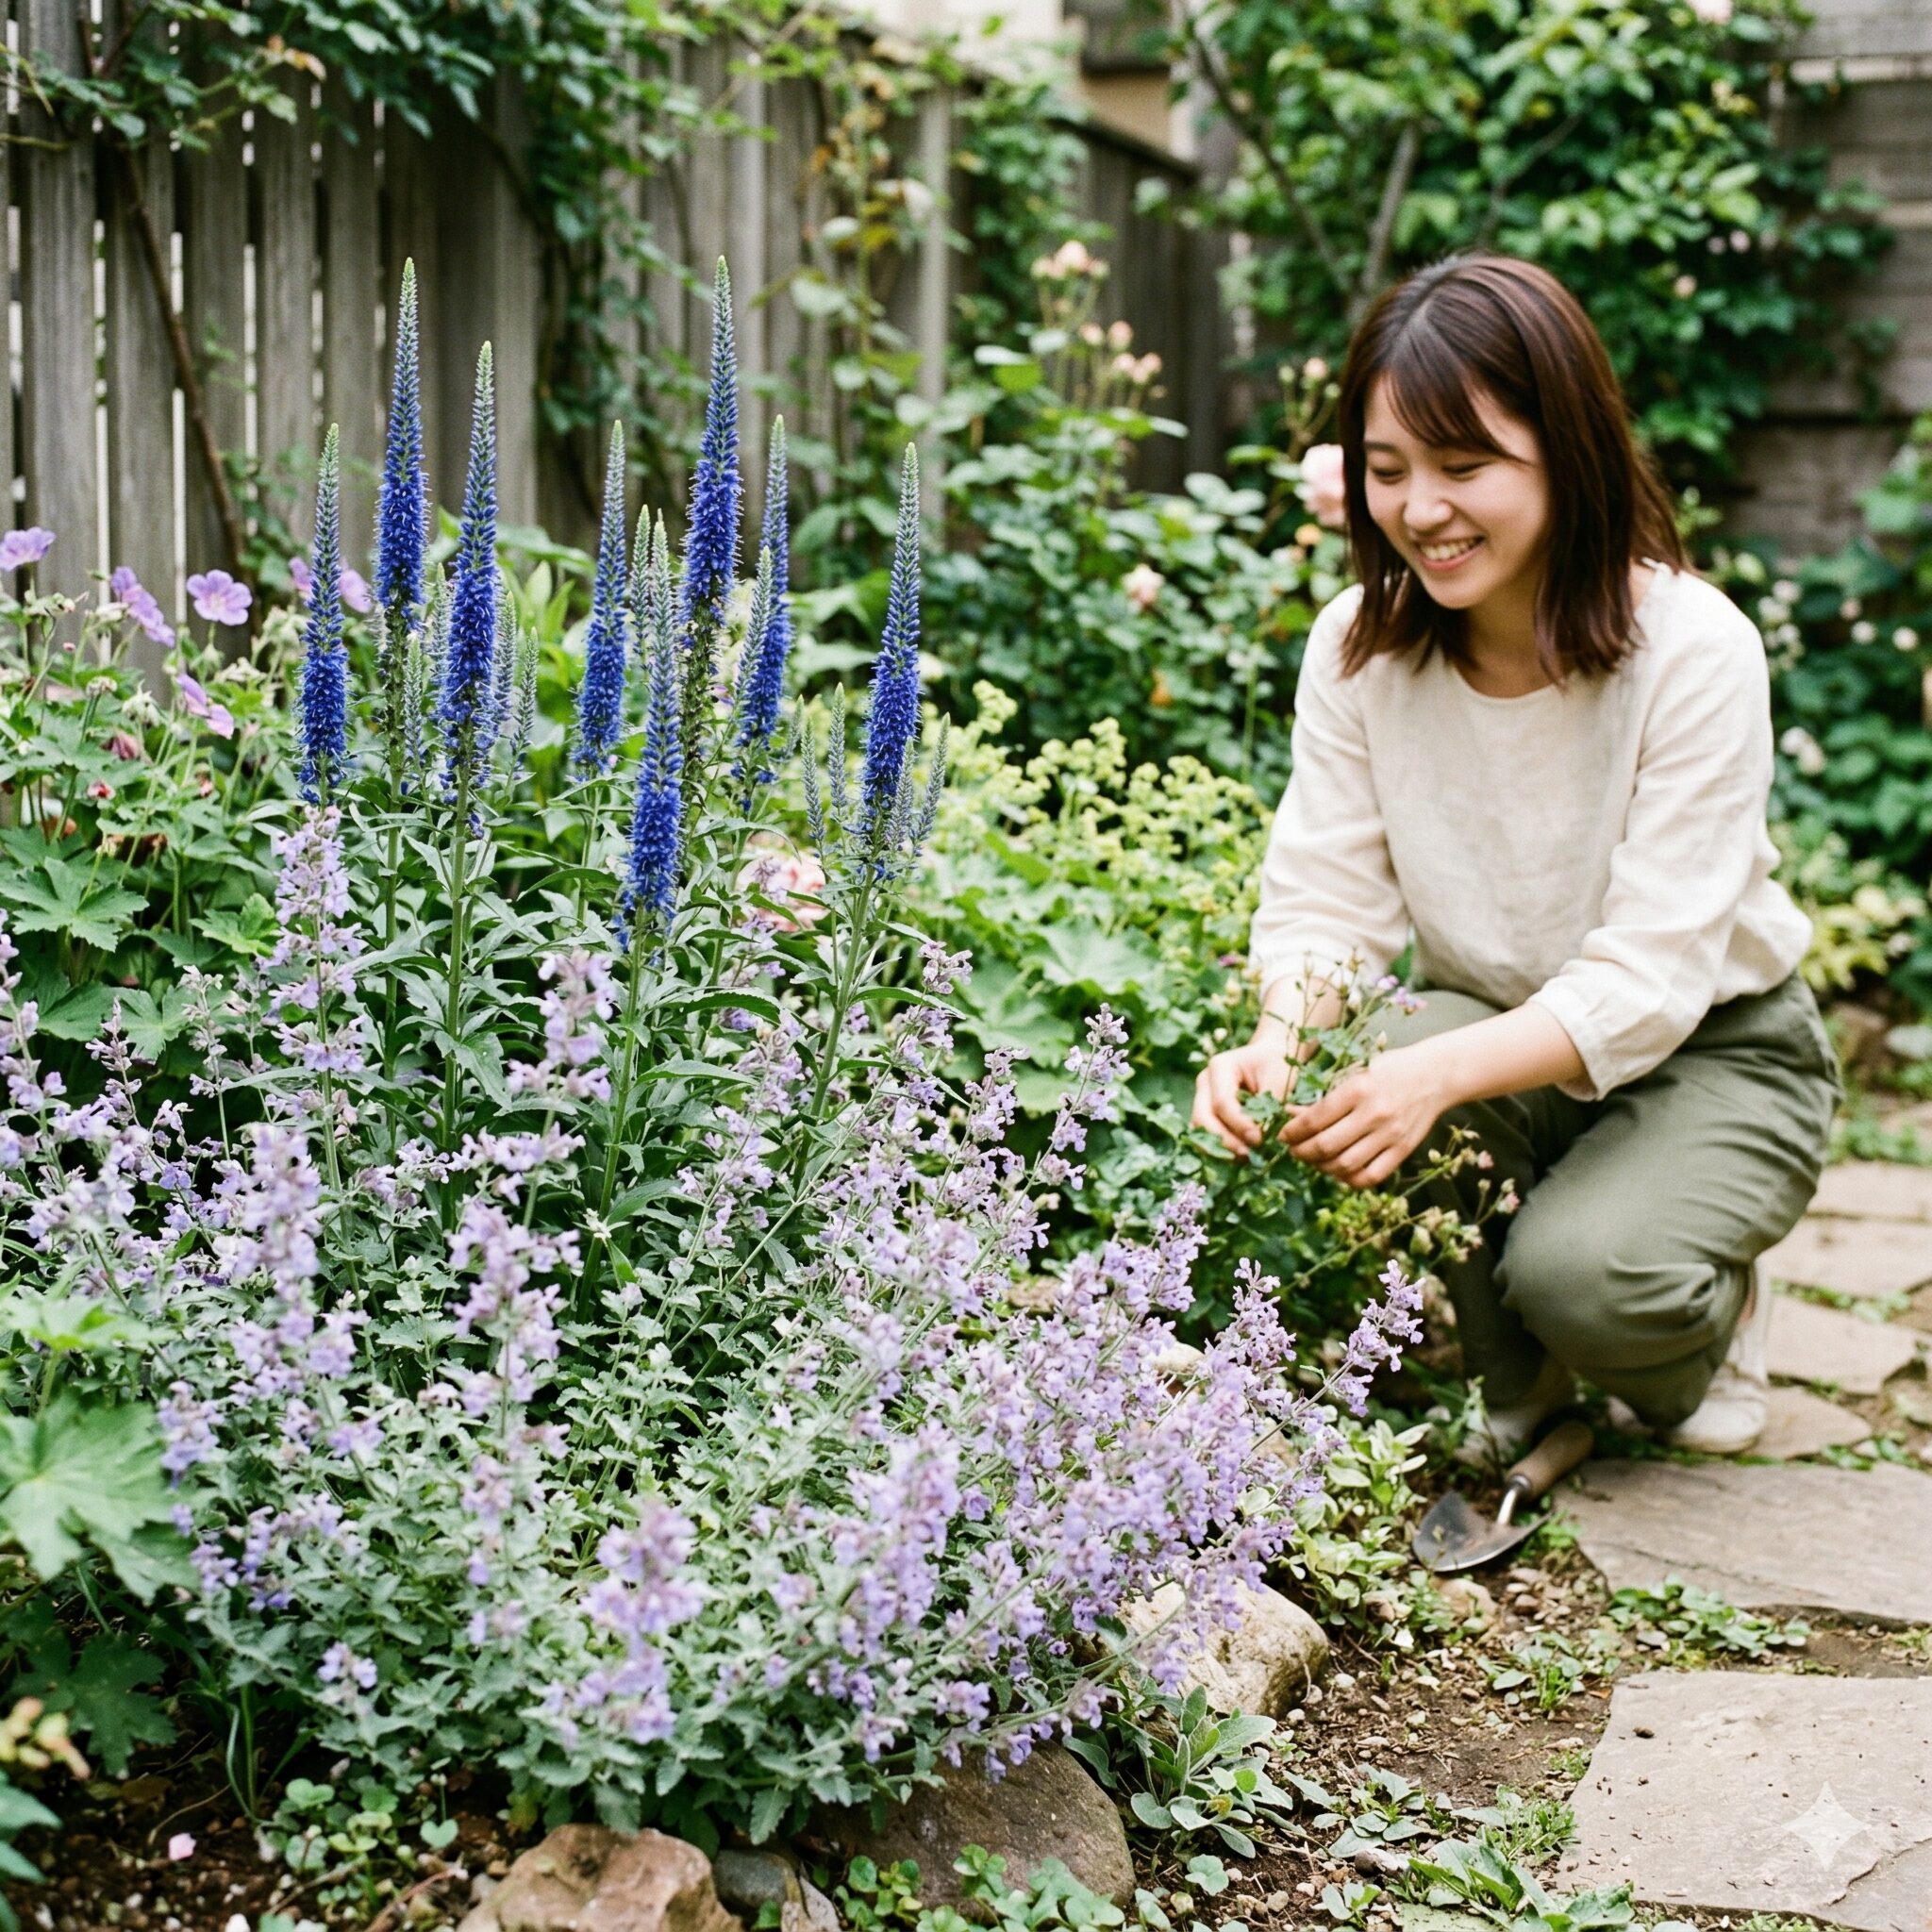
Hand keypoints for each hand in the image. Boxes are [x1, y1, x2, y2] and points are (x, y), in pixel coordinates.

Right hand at [1191, 1030, 1296, 1157]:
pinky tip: (1239, 1156)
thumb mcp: (1280, 1079)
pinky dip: (1219, 1148)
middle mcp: (1205, 1082)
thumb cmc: (1277, 1065)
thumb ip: (1269, 1106)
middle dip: (1225, 1140)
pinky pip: (1205, 1134)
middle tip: (1249, 1155)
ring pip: (1199, 1129)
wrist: (1271, 1058)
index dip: (1239, 1125)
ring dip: (1219, 1147)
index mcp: (1220, 1067)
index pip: (1222, 1102)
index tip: (1260, 1140)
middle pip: (1203, 1117)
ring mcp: (1202, 1097)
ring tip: (1245, 1158)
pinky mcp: (1206, 1112)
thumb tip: (1262, 1138)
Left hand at [1278, 1045, 1447, 1189]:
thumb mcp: (1355, 1073)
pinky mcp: (1403, 1150)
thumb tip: (1291, 1115)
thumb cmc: (1389, 1070)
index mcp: (1358, 1089)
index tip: (1283, 1135)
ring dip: (1322, 1167)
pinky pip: (1371, 1176)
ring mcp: (1390, 1135)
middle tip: (1293, 1150)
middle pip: (1326, 1146)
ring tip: (1314, 1160)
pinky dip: (1350, 1179)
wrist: (1435, 1076)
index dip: (1292, 1132)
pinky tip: (1340, 1171)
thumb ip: (1325, 1097)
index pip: (1314, 1119)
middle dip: (1301, 1152)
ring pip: (1345, 1165)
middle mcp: (1373, 1114)